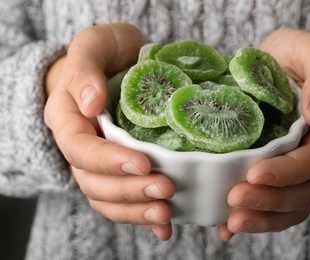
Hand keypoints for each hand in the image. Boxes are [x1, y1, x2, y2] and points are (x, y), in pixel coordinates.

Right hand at [44, 23, 174, 240]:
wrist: (120, 63)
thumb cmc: (107, 53)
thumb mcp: (95, 46)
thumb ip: (85, 71)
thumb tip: (91, 104)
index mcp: (69, 120)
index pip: (81, 149)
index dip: (109, 161)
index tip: (143, 162)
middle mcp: (82, 147)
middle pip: (94, 182)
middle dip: (129, 191)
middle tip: (165, 190)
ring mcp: (102, 163)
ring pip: (108, 199)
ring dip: (136, 210)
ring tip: (165, 213)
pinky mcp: (122, 171)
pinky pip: (125, 202)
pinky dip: (142, 217)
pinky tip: (164, 225)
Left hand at [217, 28, 309, 240]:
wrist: (285, 69)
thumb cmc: (296, 58)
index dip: (287, 171)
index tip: (255, 173)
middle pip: (302, 189)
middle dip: (270, 200)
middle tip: (235, 199)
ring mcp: (296, 167)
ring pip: (290, 205)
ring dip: (263, 218)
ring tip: (232, 222)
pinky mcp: (276, 173)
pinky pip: (274, 205)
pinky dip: (254, 219)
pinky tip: (227, 226)